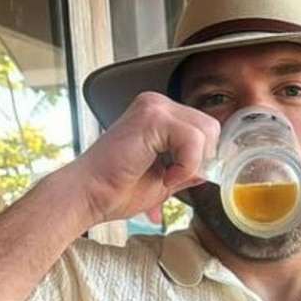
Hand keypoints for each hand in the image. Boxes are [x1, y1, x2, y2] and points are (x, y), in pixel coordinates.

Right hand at [71, 92, 219, 224]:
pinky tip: (164, 176)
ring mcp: (154, 106)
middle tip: (174, 179)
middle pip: (211, 127)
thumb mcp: (165, 180)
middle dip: (201, 160)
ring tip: (166, 177)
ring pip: (206, 132)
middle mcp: (157, 104)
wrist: (88, 195)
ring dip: (192, 164)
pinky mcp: (152, 117)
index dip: (203, 159)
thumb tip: (212, 167)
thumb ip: (189, 169)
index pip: (204, 129)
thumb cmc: (116, 190)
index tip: (182, 179)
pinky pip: (193, 140)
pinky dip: (185, 165)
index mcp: (159, 115)